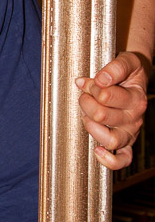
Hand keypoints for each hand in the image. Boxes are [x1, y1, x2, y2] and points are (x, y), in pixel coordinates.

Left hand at [76, 51, 148, 170]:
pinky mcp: (126, 144)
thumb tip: (101, 80)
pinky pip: (122, 160)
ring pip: (110, 140)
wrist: (134, 78)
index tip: (90, 82)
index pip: (105, 96)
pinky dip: (109, 160)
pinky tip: (97, 150)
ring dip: (91, 126)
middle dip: (86, 102)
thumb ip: (114, 68)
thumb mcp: (126, 62)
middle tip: (85, 95)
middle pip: (102, 116)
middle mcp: (135, 118)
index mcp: (137, 98)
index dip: (91, 87)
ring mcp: (131, 133)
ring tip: (88, 115)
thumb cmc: (127, 72)